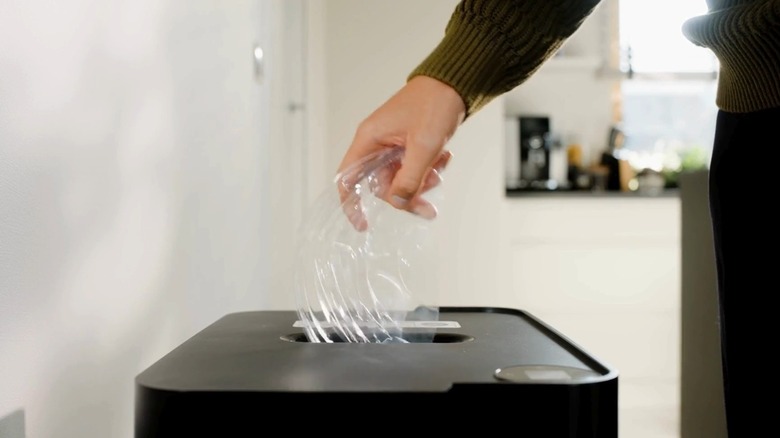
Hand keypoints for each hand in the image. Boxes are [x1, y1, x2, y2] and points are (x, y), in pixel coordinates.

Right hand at [337, 75, 465, 229]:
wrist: (455, 83)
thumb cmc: (434, 105)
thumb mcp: (424, 147)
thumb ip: (409, 179)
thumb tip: (398, 205)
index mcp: (369, 140)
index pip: (347, 179)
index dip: (351, 204)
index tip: (364, 225)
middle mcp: (376, 144)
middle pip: (381, 185)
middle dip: (405, 196)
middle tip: (428, 209)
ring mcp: (392, 145)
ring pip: (401, 179)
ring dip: (422, 182)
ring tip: (441, 168)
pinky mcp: (408, 145)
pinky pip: (414, 169)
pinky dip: (429, 170)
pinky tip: (445, 158)